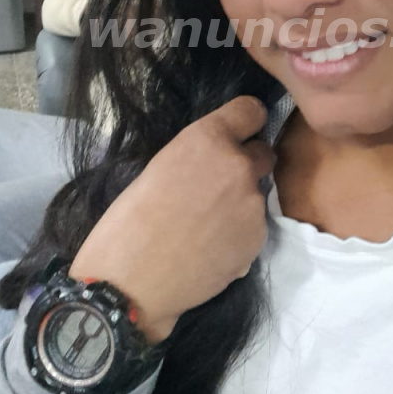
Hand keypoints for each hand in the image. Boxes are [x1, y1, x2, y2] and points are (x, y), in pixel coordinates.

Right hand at [70, 96, 274, 341]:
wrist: (131, 282)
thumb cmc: (128, 221)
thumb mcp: (161, 166)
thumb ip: (200, 155)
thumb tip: (220, 158)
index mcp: (208, 138)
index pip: (252, 111)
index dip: (244, 123)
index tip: (237, 135)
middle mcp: (238, 165)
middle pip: (263, 152)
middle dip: (246, 165)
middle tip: (216, 188)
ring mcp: (253, 204)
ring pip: (257, 194)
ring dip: (240, 204)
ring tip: (206, 227)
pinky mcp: (258, 239)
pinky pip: (253, 227)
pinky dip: (238, 235)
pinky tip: (210, 249)